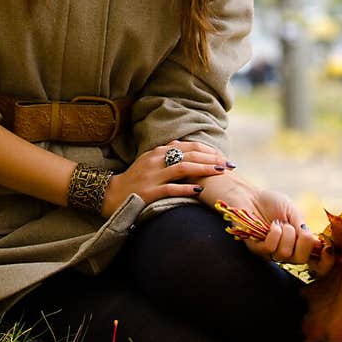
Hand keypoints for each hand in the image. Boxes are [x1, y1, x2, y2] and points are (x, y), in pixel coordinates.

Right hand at [102, 140, 234, 215]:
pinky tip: (199, 190)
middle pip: (188, 155)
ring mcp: (152, 176)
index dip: (207, 150)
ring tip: (220, 172)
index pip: (187, 146)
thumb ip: (169, 156)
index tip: (222, 157)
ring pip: (183, 168)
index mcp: (158, 152)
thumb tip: (192, 152)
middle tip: (228, 164)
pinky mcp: (149, 192)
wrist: (112, 194)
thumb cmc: (135, 179)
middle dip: (211, 158)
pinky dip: (186, 188)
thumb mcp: (151, 162)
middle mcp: (156, 160)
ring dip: (204, 169)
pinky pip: (171, 188)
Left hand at [243, 186, 323, 265]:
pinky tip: (272, 226)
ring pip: (285, 254)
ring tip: (279, 223)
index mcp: (299, 245)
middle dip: (303, 242)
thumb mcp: (293, 213)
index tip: (328, 249)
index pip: (316, 263)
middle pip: (301, 260)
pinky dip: (274, 233)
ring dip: (286, 233)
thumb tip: (317, 244)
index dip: (325, 262)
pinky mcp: (256, 248)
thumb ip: (303, 228)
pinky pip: (270, 248)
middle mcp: (286, 252)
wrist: (250, 195)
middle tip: (295, 227)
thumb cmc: (272, 203)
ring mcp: (270, 252)